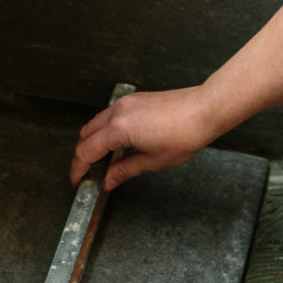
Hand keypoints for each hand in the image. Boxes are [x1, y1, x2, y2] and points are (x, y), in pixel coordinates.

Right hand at [69, 87, 221, 190]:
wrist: (205, 109)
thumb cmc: (185, 134)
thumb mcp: (153, 161)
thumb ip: (125, 170)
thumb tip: (108, 180)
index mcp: (119, 129)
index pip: (86, 152)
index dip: (78, 170)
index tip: (77, 182)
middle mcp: (117, 112)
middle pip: (85, 135)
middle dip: (82, 156)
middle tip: (86, 174)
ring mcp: (125, 103)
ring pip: (96, 124)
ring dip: (93, 142)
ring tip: (101, 162)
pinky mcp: (134, 100)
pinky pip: (109, 116)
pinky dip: (105, 131)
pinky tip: (116, 145)